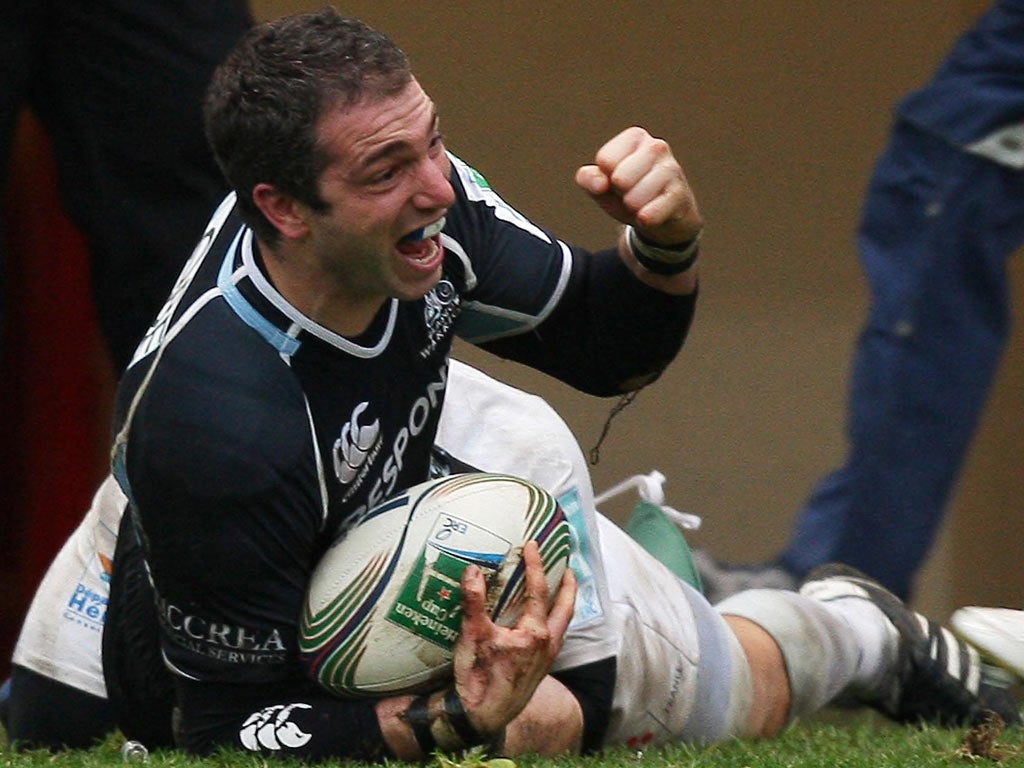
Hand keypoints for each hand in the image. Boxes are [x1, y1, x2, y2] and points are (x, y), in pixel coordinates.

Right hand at [451, 541, 576, 738]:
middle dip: (569, 586)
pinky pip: (555, 637)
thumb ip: (474, 602)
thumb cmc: (479, 680)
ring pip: (563, 624)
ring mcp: (546, 658)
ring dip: (564, 604)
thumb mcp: (473, 636)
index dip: (536, 564)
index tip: (532, 545)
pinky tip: (543, 621)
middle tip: (569, 567)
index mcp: (534, 634)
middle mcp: (547, 645)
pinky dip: (555, 621)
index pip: (538, 590)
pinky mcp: (539, 669)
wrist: (481, 717)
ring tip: (561, 589)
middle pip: (566, 608)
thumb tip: (472, 571)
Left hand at [575, 126, 702, 245]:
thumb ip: (588, 179)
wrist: (666, 217)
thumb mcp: (603, 185)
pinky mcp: (680, 195)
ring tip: (642, 204)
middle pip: (620, 178)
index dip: (605, 179)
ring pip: (634, 198)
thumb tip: (600, 183)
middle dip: (620, 194)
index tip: (617, 181)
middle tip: (632, 194)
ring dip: (633, 208)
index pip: (605, 160)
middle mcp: (657, 147)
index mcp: (635, 137)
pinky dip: (644, 220)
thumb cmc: (630, 193)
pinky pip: (649, 214)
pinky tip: (650, 215)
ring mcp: (673, 169)